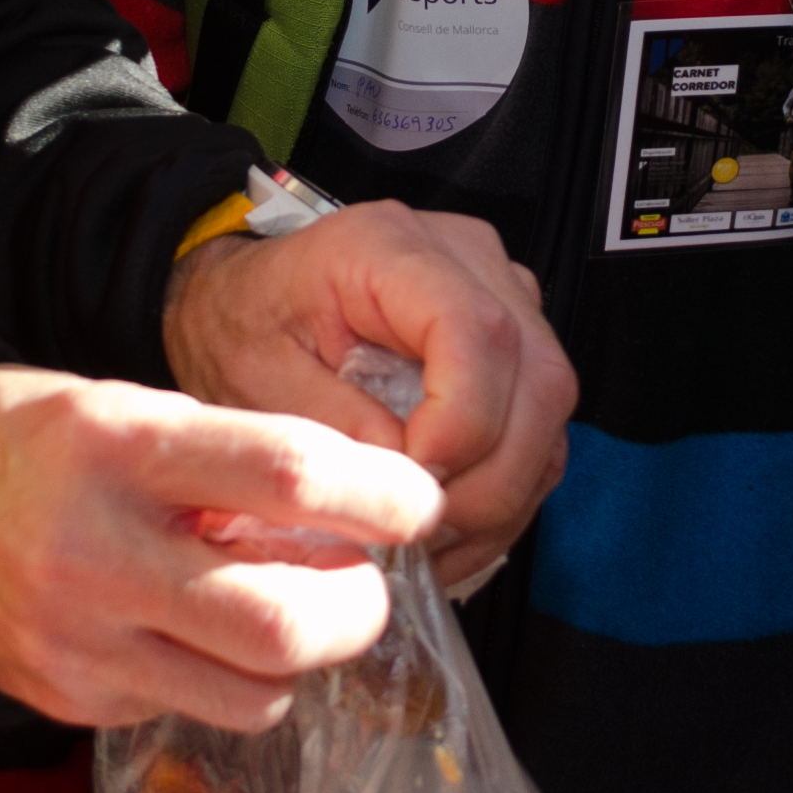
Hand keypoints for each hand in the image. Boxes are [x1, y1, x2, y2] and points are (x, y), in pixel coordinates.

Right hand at [0, 361, 434, 730]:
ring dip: (302, 660)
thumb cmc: (43, 445)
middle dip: (356, 610)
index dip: (379, 495)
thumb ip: (233, 458)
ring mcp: (85, 642)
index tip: (417, 504)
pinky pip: (195, 710)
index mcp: (123, 450)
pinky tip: (209, 636)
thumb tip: (353, 512)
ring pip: (253, 694)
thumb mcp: (132, 410)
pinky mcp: (75, 701)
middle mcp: (102, 552)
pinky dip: (229, 679)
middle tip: (365, 585)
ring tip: (295, 615)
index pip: (288, 474)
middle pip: (281, 621)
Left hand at [164, 202, 573, 583]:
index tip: (412, 484)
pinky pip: (539, 428)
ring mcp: (501, 297)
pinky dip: (505, 492)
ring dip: (502, 495)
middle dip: (489, 479)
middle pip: (536, 377)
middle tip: (423, 533)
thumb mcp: (255, 376)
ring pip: (549, 411)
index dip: (462, 423)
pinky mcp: (512, 343)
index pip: (477, 330)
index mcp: (389, 247)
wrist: (245, 302)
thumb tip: (408, 481)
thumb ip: (330, 423)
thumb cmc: (243, 324)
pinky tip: (452, 531)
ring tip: (433, 545)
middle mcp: (465, 259)